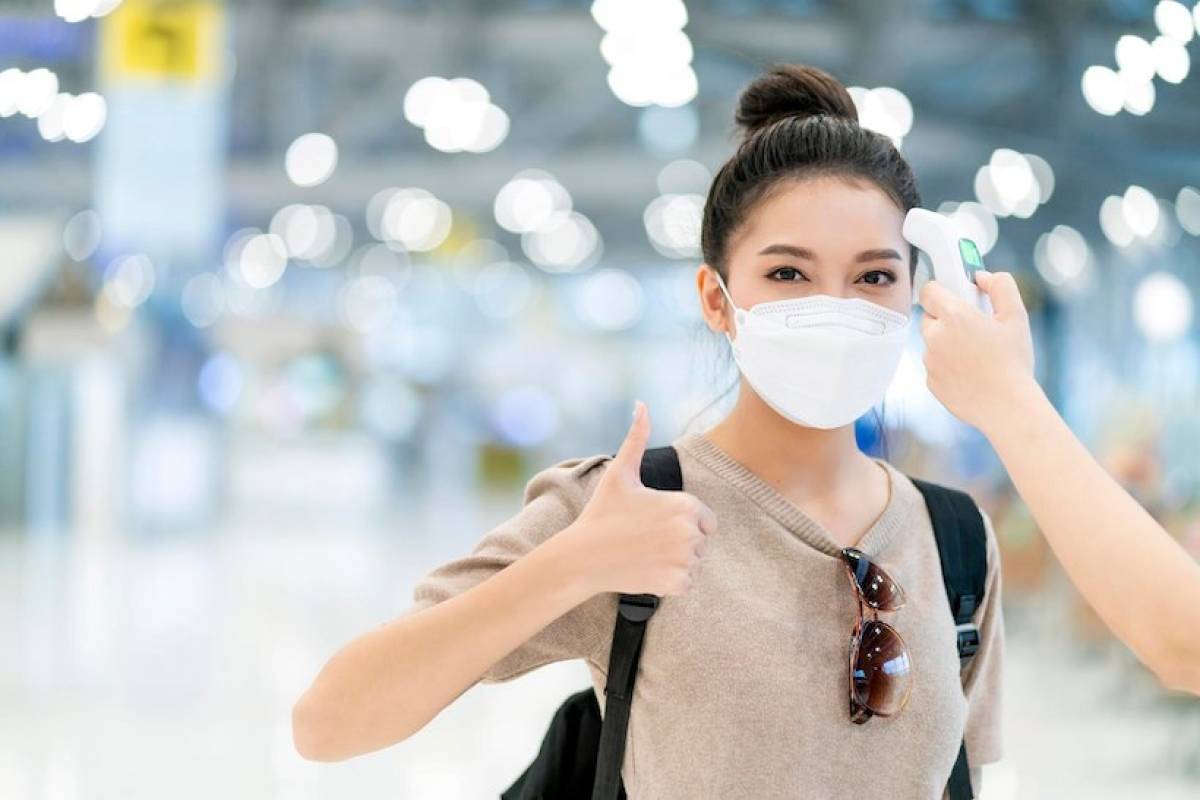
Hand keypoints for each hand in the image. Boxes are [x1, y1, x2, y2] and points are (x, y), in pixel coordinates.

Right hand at [560, 401, 716, 597]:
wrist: (582, 558)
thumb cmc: (602, 513)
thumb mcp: (620, 472)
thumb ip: (636, 437)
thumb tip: (640, 404)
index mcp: (685, 505)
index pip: (705, 519)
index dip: (682, 520)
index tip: (654, 521)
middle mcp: (690, 533)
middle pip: (700, 540)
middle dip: (679, 540)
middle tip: (645, 537)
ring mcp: (684, 560)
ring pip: (693, 561)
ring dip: (675, 560)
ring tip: (644, 552)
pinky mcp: (676, 584)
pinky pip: (685, 581)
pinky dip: (669, 580)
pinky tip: (645, 568)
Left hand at [918, 270, 1038, 431]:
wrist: (1007, 407)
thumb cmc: (1013, 361)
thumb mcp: (1016, 316)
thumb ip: (1000, 286)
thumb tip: (981, 277)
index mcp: (954, 316)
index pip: (929, 291)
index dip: (941, 290)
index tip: (954, 295)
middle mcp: (935, 337)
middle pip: (930, 317)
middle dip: (947, 318)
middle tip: (973, 327)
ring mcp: (929, 361)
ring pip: (932, 343)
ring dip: (947, 343)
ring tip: (976, 354)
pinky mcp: (930, 382)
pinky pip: (935, 365)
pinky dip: (947, 365)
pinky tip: (971, 372)